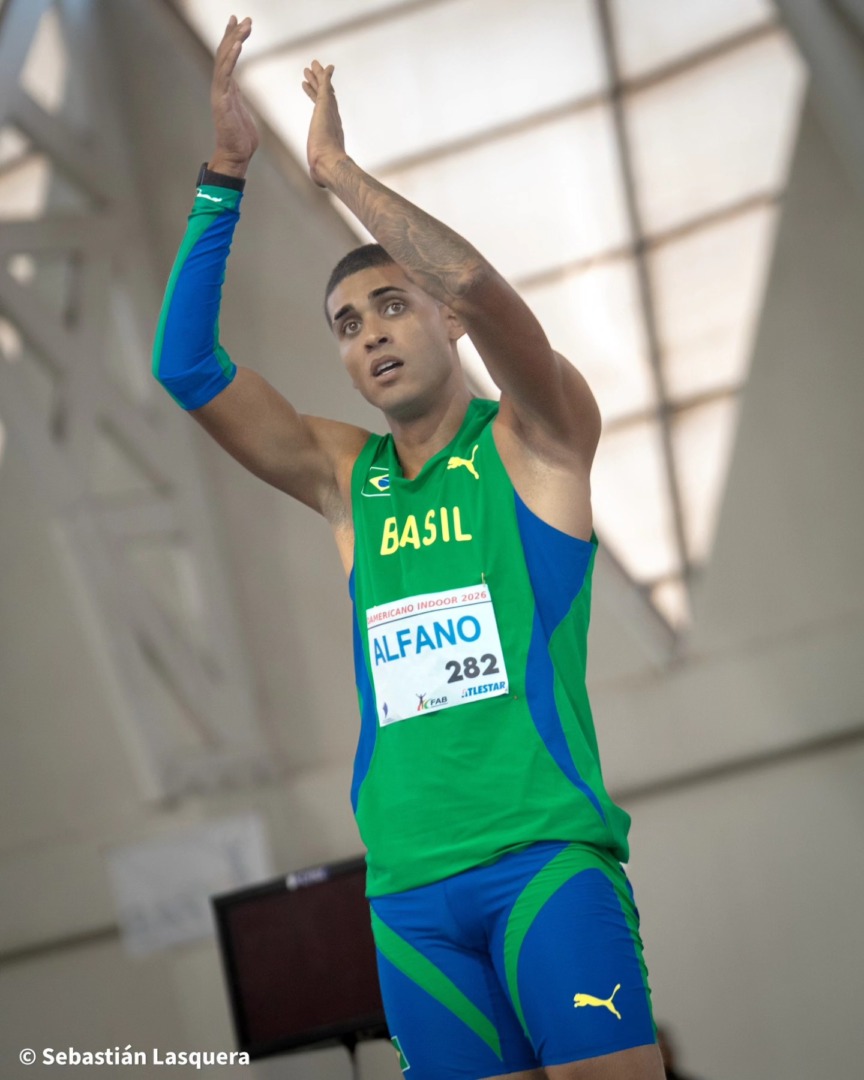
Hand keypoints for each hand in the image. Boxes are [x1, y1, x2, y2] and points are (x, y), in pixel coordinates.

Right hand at [209, 15, 258, 176]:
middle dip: (234, 34)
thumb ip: (240, 98)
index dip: (233, 39)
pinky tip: (238, 44)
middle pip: (225, 53)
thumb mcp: (243, 111)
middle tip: (243, 18)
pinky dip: (232, 57)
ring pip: (225, 59)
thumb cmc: (241, 138)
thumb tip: (240, 91)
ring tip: (244, 25)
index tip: (239, 23)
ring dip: (235, 40)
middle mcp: (221, 86)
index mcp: (227, 88)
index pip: (228, 58)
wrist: (235, 154)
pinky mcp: (221, 99)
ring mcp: (219, 91)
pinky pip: (226, 73)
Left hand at [302, 60, 348, 187]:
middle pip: (325, 96)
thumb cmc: (324, 170)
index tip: (311, 90)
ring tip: (312, 64)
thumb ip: (319, 173)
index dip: (317, 99)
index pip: (324, 110)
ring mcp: (330, 111)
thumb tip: (319, 184)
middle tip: (313, 71)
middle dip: (318, 83)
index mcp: (331, 130)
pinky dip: (325, 74)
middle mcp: (333, 118)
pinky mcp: (325, 105)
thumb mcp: (319, 169)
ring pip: (323, 88)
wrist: (329, 164)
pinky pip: (325, 85)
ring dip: (318, 76)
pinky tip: (324, 65)